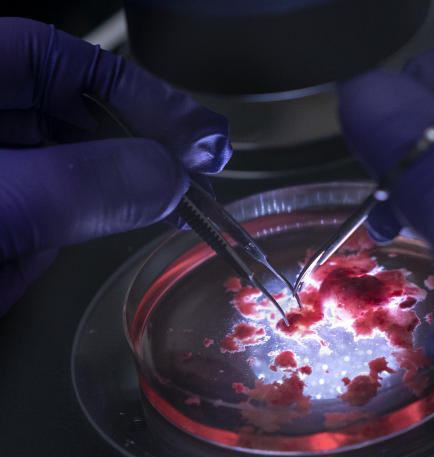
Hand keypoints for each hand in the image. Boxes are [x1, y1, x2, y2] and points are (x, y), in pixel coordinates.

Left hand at [0, 17, 230, 314]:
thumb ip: (85, 187)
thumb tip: (167, 178)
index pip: (53, 58)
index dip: (137, 91)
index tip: (194, 136)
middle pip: (67, 112)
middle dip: (138, 141)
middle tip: (200, 169)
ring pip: (64, 170)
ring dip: (118, 189)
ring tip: (179, 203)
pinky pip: (46, 218)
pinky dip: (82, 230)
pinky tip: (114, 234)